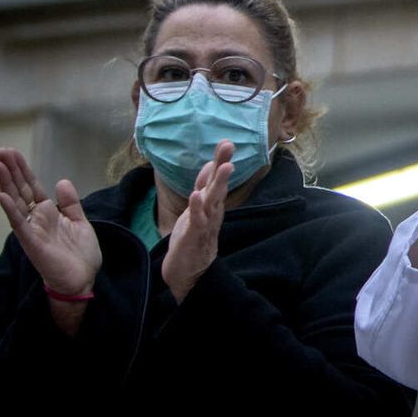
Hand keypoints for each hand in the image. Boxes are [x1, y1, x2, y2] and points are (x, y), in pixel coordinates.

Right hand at [0, 148, 100, 296]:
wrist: (83, 280)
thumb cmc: (80, 254)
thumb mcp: (79, 222)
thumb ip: (70, 203)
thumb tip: (61, 181)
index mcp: (47, 213)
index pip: (31, 187)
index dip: (23, 170)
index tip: (12, 152)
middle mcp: (36, 219)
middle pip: (20, 190)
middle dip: (11, 171)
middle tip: (1, 151)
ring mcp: (32, 230)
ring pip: (15, 203)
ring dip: (6, 184)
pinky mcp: (32, 243)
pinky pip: (19, 224)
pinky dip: (10, 210)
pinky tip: (1, 196)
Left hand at [163, 141, 232, 302]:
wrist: (188, 274)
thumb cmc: (193, 239)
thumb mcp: (197, 209)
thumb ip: (204, 188)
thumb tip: (210, 164)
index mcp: (211, 205)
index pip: (216, 180)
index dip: (220, 161)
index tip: (226, 142)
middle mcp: (213, 213)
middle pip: (219, 187)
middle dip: (223, 166)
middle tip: (229, 146)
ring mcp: (205, 225)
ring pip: (213, 202)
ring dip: (218, 184)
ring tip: (224, 167)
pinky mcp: (194, 237)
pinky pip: (197, 221)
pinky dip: (197, 208)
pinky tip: (196, 195)